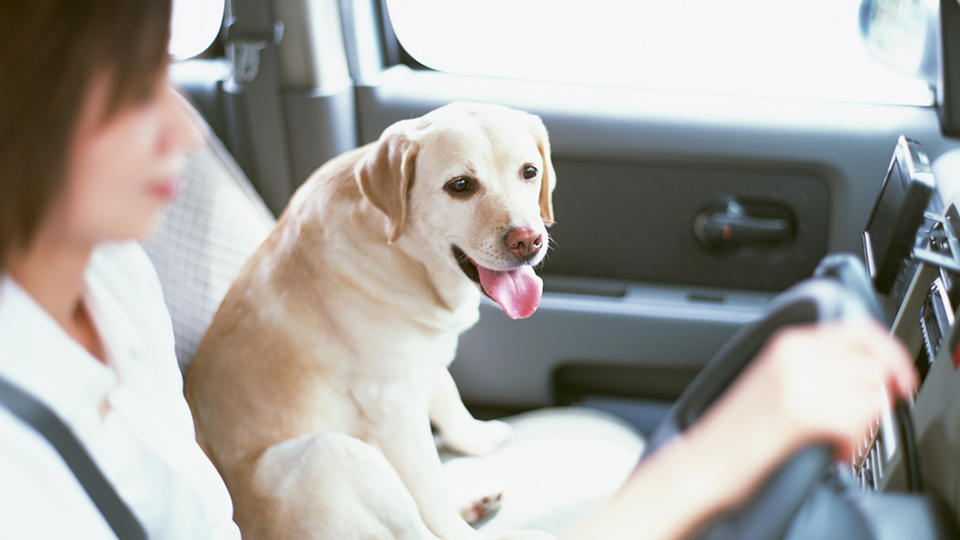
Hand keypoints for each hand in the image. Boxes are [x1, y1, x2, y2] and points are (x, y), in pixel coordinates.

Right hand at [717, 319, 916, 462]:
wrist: (705, 461)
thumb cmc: (735, 432)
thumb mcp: (776, 382)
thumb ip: (817, 367)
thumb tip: (870, 375)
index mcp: (788, 343)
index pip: (860, 330)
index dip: (890, 354)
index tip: (900, 378)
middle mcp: (795, 355)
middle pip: (873, 364)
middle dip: (876, 398)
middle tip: (861, 422)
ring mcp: (799, 381)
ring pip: (870, 394)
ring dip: (863, 425)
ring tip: (836, 440)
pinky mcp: (804, 411)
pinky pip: (859, 421)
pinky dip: (852, 444)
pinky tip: (830, 452)